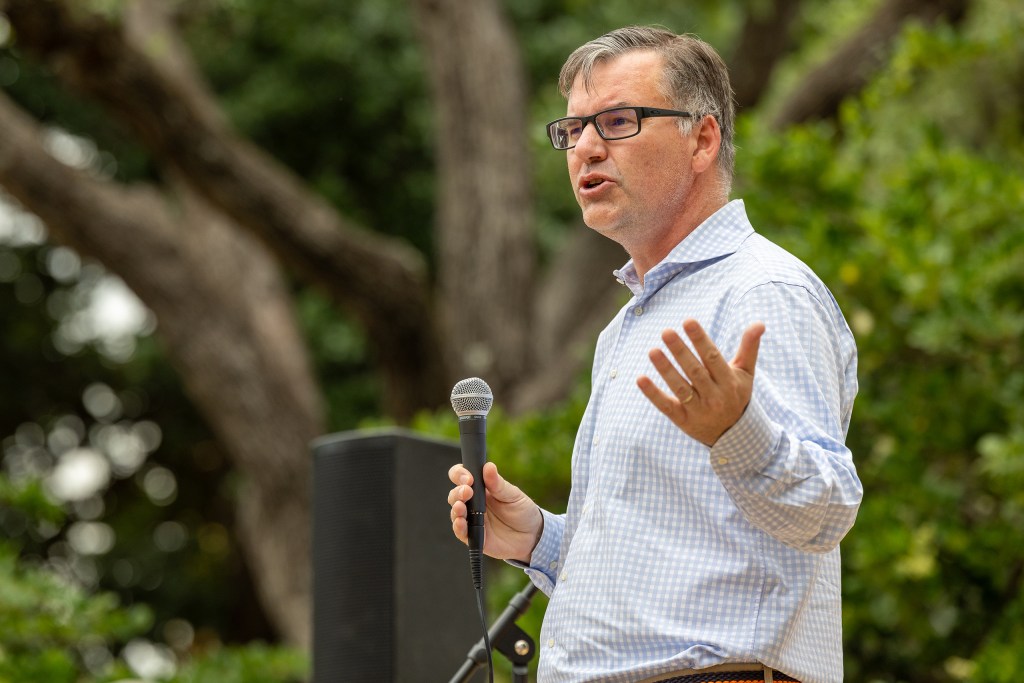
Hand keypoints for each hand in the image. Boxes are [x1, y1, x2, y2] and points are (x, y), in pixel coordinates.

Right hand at [447, 461, 542, 562]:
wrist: (532, 536)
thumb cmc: (522, 511)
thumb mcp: (513, 495)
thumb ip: (498, 483)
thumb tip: (488, 466)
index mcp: (481, 489)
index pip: (462, 477)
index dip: (460, 474)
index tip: (469, 478)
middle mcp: (473, 503)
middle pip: (455, 494)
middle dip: (458, 492)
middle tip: (467, 491)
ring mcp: (472, 520)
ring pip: (455, 512)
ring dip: (455, 508)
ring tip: (461, 507)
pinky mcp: (474, 537)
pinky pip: (461, 532)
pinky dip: (458, 527)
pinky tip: (461, 522)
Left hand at [637, 318, 764, 445]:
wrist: (734, 436)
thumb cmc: (737, 395)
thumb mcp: (746, 373)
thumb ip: (749, 347)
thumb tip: (759, 323)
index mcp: (729, 382)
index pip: (713, 358)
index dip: (700, 340)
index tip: (688, 322)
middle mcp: (714, 397)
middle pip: (695, 371)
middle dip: (680, 351)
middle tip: (666, 332)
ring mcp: (698, 410)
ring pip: (680, 388)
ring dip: (665, 370)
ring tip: (653, 351)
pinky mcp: (683, 420)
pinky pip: (666, 406)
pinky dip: (653, 394)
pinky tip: (640, 379)